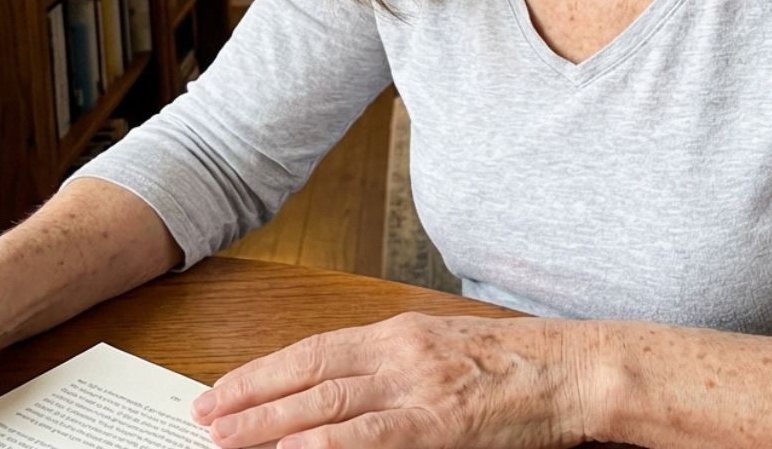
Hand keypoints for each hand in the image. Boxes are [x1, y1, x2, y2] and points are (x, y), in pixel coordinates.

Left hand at [191, 311, 596, 448]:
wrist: (568, 368)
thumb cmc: (512, 363)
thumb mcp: (443, 351)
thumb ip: (393, 368)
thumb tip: (341, 393)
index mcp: (399, 333)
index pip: (314, 350)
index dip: (263, 371)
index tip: (223, 390)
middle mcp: (399, 353)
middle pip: (309, 374)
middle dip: (251, 398)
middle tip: (203, 417)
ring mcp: (417, 387)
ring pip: (328, 405)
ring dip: (271, 424)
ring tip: (226, 439)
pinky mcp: (440, 423)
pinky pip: (375, 435)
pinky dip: (332, 445)